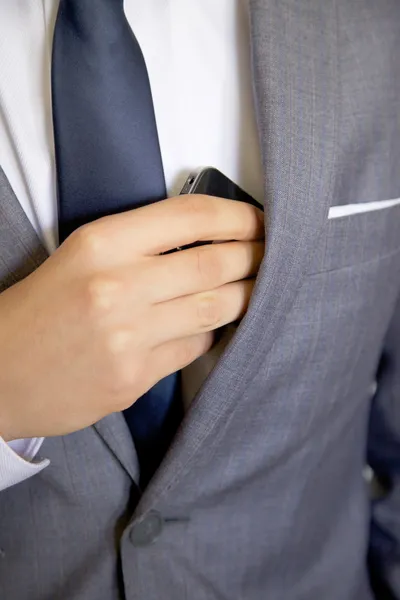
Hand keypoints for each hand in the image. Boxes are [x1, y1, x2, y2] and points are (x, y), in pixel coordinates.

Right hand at [0, 195, 263, 440]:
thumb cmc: (39, 309)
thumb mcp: (80, 256)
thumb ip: (140, 244)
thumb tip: (206, 240)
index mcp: (100, 243)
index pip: (191, 216)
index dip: (238, 215)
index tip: (260, 220)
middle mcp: (117, 286)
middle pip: (214, 262)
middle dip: (256, 257)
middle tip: (274, 254)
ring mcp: (128, 336)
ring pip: (216, 308)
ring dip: (245, 295)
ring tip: (260, 286)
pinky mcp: (134, 378)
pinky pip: (195, 346)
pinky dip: (211, 332)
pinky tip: (214, 323)